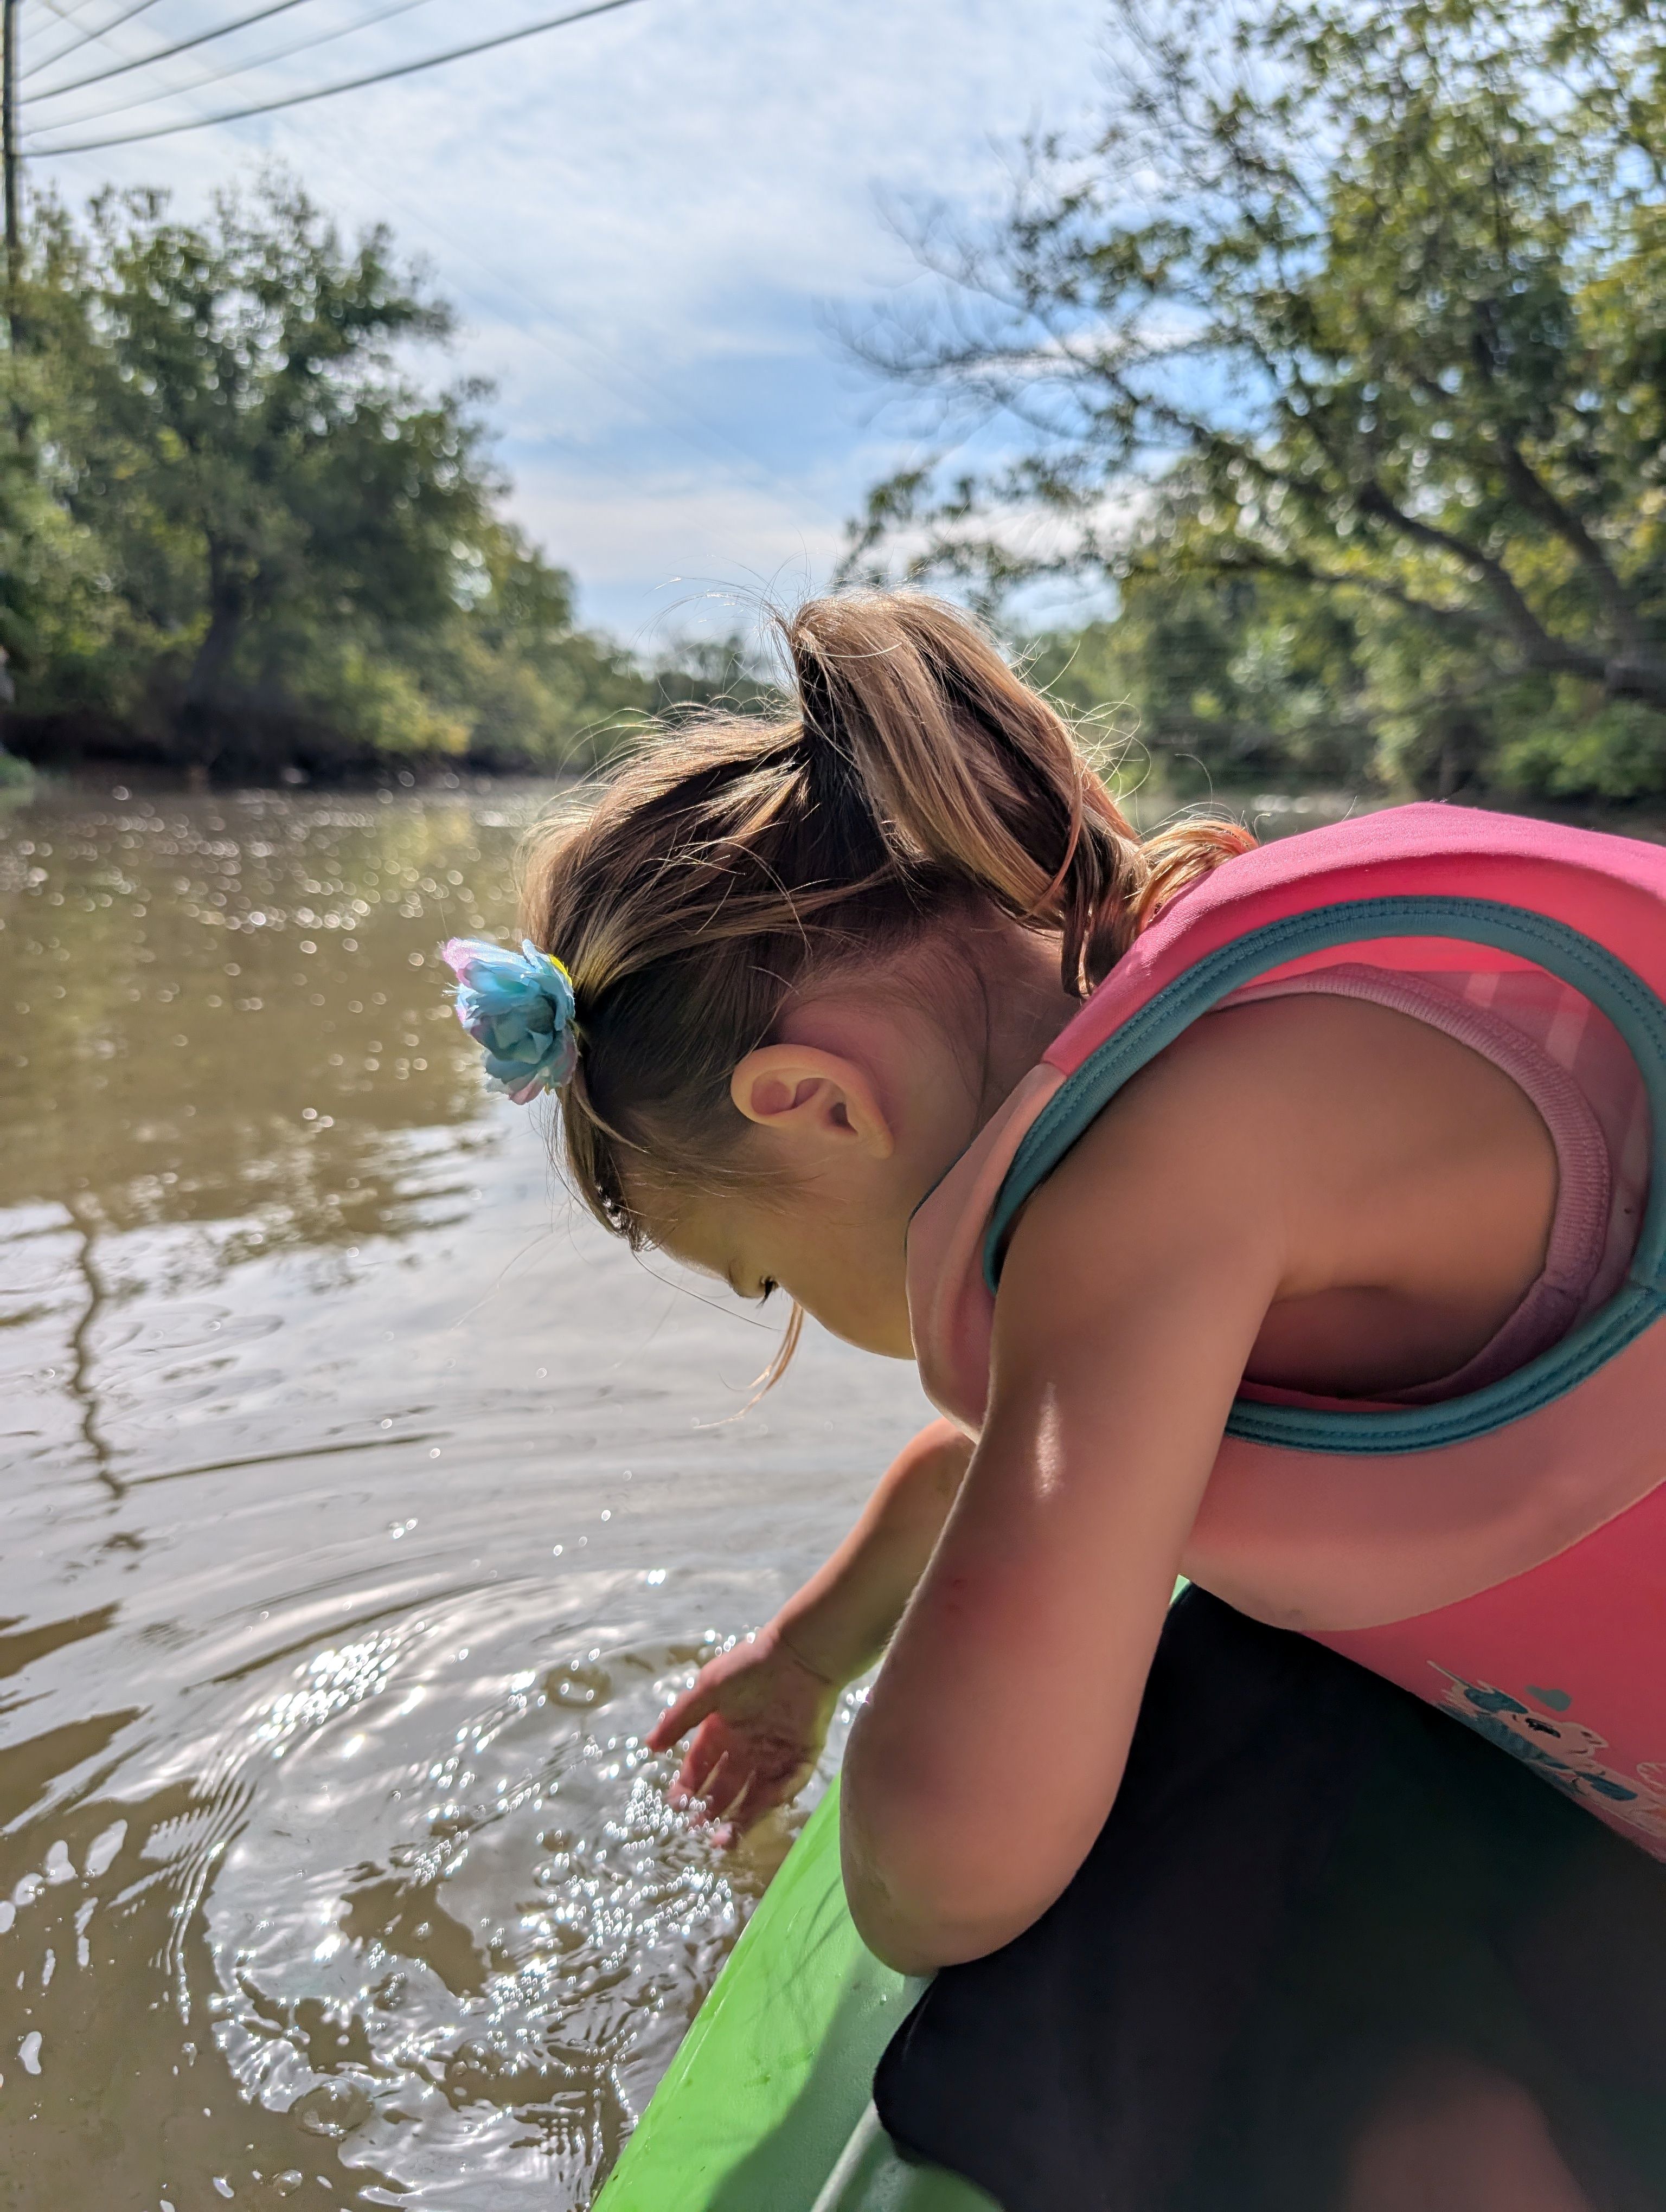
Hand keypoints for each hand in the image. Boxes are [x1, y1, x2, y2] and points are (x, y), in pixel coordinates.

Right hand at [646, 1620, 842, 1838]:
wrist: (799, 1654)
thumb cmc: (749, 1667)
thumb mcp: (708, 1689)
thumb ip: (680, 1717)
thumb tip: (649, 1745)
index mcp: (723, 1730)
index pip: (700, 1767)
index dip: (688, 1787)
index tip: (675, 1806)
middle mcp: (747, 1747)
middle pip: (726, 1787)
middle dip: (710, 1809)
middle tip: (697, 1829)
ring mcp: (775, 1754)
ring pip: (755, 1794)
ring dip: (739, 1817)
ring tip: (722, 1840)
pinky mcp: (803, 1756)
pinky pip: (788, 1784)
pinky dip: (775, 1797)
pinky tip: (758, 1809)